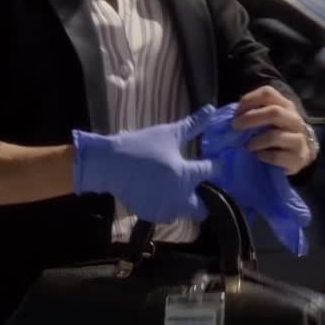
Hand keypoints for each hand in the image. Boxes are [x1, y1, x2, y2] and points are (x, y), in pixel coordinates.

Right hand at [72, 106, 219, 222]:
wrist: (110, 164)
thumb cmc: (141, 146)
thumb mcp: (169, 133)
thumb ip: (193, 124)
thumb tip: (211, 108)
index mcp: (187, 174)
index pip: (212, 172)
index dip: (214, 165)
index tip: (211, 162)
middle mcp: (180, 196)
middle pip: (202, 209)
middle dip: (204, 199)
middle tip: (197, 186)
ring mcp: (164, 208)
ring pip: (184, 214)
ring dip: (184, 204)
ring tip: (177, 189)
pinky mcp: (150, 214)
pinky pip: (165, 216)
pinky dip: (166, 208)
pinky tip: (161, 194)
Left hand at [232, 86, 314, 174]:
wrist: (301, 153)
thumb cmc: (278, 133)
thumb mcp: (270, 119)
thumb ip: (255, 114)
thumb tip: (233, 118)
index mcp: (285, 105)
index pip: (268, 93)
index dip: (249, 100)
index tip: (236, 112)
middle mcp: (294, 119)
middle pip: (274, 112)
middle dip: (250, 119)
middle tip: (235, 127)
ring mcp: (299, 138)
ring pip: (274, 136)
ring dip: (256, 141)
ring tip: (247, 146)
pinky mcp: (298, 157)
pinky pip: (276, 156)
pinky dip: (263, 156)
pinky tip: (258, 155)